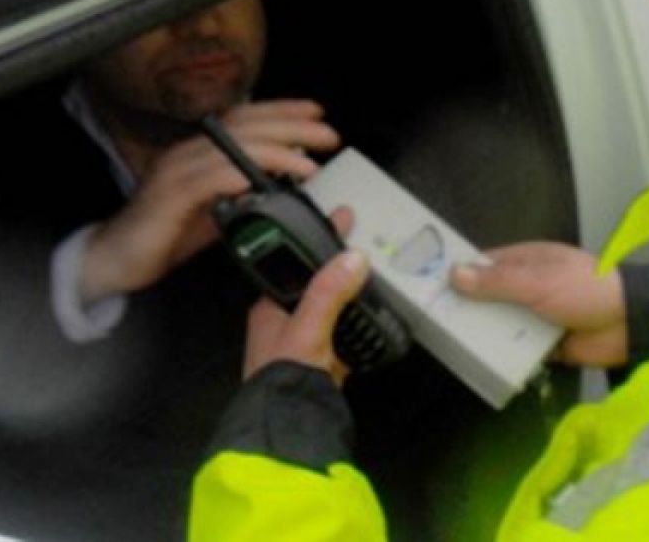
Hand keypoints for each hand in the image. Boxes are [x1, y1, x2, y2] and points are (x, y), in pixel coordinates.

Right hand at [79, 100, 338, 301]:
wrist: (113, 259)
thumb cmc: (164, 233)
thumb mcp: (216, 211)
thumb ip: (247, 195)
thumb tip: (284, 184)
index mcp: (201, 152)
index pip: (246, 119)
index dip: (282, 112)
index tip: (317, 112)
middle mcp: (189, 153)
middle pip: (246, 127)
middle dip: (291, 127)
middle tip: (327, 134)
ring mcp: (177, 172)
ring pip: (233, 150)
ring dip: (275, 153)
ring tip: (307, 163)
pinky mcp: (169, 197)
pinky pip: (208, 180)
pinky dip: (236, 176)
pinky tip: (260, 179)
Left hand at [242, 208, 365, 383]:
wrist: (290, 430)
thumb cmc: (285, 377)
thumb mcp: (307, 326)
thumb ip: (329, 291)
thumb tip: (353, 257)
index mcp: (270, 308)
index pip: (296, 264)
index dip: (318, 239)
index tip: (342, 217)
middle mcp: (285, 324)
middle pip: (316, 285)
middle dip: (339, 265)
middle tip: (366, 241)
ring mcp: (306, 345)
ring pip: (332, 309)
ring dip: (352, 294)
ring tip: (378, 272)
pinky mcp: (325, 366)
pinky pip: (346, 336)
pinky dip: (361, 325)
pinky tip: (378, 317)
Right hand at [450, 241, 627, 366]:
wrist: (629, 324)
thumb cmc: (584, 290)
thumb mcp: (538, 282)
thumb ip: (496, 282)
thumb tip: (454, 274)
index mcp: (529, 261)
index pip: (486, 264)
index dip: (461, 274)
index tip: (431, 287)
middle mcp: (530, 287)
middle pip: (491, 297)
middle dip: (469, 310)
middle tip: (435, 324)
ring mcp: (538, 316)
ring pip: (502, 325)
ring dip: (486, 335)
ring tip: (452, 347)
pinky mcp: (546, 345)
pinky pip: (519, 350)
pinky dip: (506, 357)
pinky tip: (482, 366)